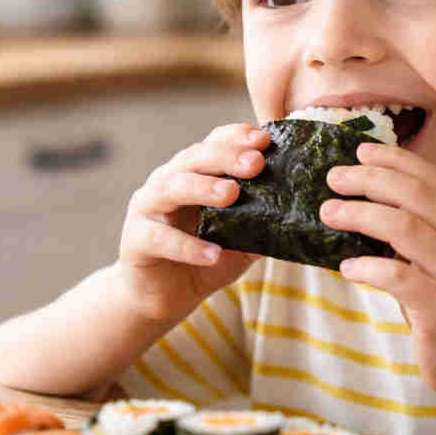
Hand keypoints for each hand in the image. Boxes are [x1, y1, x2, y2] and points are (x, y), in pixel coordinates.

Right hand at [115, 123, 268, 321]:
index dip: (236, 137)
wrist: (164, 297)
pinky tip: (213, 253)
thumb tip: (300, 214)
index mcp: (194, 173)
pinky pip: (159, 238)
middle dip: (226, 157)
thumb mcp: (241, 241)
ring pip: (172, 188)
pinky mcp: (135, 240)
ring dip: (203, 188)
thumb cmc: (205, 259)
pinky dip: (187, 245)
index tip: (265, 140)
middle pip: (194, 158)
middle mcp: (168, 181)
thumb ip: (262, 225)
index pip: (213, 142)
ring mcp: (148, 208)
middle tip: (256, 163)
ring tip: (232, 194)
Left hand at [320, 143, 435, 399]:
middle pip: (414, 193)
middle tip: (333, 178)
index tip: (360, 149)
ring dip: (360, 214)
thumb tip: (359, 206)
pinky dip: (366, 267)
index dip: (394, 158)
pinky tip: (346, 267)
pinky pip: (397, 276)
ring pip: (404, 226)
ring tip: (328, 212)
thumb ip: (414, 234)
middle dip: (369, 179)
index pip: (430, 177)